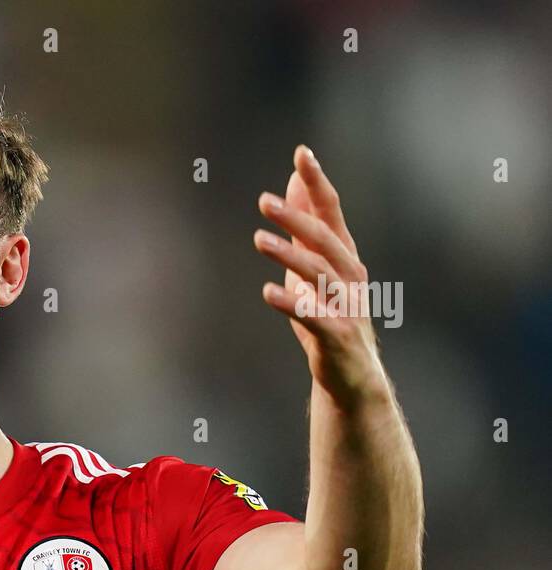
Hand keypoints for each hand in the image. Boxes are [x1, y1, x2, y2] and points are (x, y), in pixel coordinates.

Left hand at [253, 145, 389, 410]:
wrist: (351, 375)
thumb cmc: (329, 315)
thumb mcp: (314, 267)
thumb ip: (305, 227)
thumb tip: (293, 181)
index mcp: (344, 256)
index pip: (332, 212)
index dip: (318, 183)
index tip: (302, 153)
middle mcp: (350, 276)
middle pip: (325, 239)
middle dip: (297, 217)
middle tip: (263, 201)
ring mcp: (345, 305)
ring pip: (318, 274)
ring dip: (288, 254)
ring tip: (258, 239)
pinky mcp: (335, 335)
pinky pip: (312, 315)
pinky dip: (290, 303)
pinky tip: (267, 293)